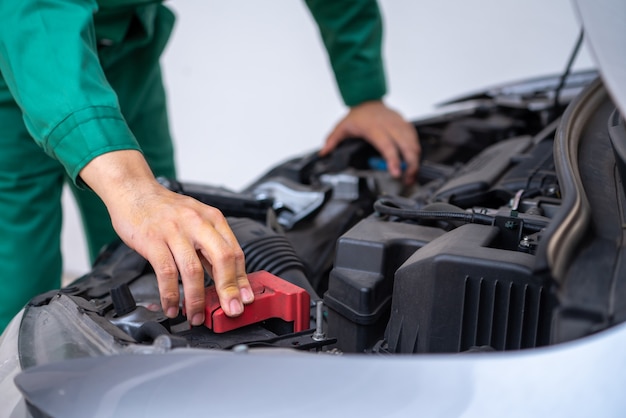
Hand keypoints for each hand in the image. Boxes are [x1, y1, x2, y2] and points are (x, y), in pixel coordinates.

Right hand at [79, 150, 253, 325]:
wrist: (134, 191)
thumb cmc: (165, 209)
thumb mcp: (196, 220)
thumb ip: (209, 247)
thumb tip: (224, 279)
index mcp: (213, 219)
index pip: (235, 251)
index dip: (241, 279)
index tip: (245, 298)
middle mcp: (197, 223)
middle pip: (221, 258)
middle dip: (228, 289)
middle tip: (230, 310)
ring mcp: (175, 231)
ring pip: (192, 270)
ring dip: (196, 299)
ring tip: (195, 316)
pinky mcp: (153, 240)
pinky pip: (165, 272)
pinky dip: (170, 294)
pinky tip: (171, 306)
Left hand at [319, 100, 419, 183]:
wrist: (368, 98)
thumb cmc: (358, 115)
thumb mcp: (342, 127)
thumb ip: (333, 141)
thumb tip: (323, 153)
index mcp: (375, 128)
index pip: (387, 146)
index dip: (393, 160)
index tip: (396, 173)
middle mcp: (390, 126)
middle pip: (407, 146)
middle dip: (411, 164)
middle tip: (408, 179)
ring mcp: (399, 124)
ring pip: (414, 143)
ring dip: (415, 160)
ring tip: (412, 175)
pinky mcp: (405, 124)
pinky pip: (415, 138)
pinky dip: (416, 151)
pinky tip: (414, 162)